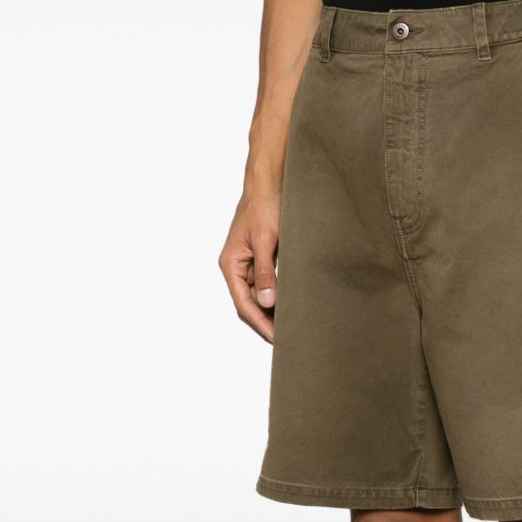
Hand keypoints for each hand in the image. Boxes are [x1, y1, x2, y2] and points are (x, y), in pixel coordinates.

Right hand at [218, 189, 280, 343]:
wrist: (270, 183)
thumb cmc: (264, 206)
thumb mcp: (266, 240)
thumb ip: (266, 272)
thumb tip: (267, 302)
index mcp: (231, 264)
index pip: (243, 303)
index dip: (260, 322)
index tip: (275, 338)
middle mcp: (237, 267)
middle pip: (250, 304)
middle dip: (266, 321)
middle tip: (286, 338)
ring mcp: (249, 264)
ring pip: (259, 296)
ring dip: (272, 311)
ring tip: (291, 326)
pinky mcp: (262, 259)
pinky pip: (268, 285)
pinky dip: (278, 296)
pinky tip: (290, 305)